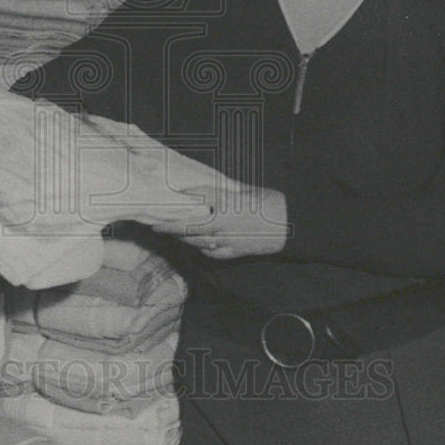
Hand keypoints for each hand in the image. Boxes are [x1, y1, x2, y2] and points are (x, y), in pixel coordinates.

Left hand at [152, 185, 288, 260]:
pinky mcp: (233, 252)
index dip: (175, 211)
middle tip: (156, 225)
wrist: (288, 224)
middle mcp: (221, 227)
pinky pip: (210, 252)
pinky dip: (199, 247)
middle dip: (171, 228)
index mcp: (223, 208)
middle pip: (189, 230)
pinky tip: (194, 243)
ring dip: (182, 238)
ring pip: (197, 242)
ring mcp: (226, 243)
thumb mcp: (241, 191)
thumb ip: (218, 193)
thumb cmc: (266, 202)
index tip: (161, 210)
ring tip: (171, 233)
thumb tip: (197, 191)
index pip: (191, 211)